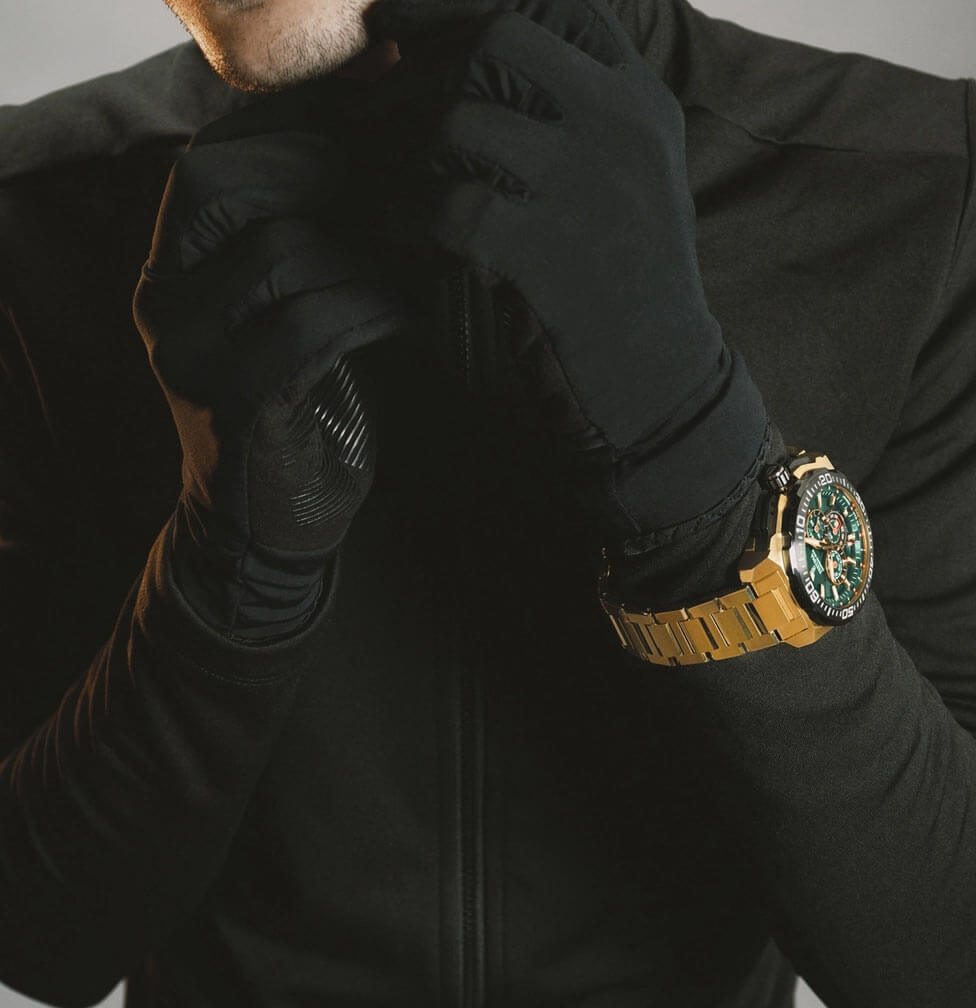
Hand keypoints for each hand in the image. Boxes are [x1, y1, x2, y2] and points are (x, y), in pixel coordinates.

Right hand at [133, 81, 409, 638]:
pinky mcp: (235, 403)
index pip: (208, 160)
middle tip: (392, 189)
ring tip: (413, 271)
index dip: (286, 127)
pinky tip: (404, 320)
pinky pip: (310, 325)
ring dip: (367, 255)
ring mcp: (190, 354)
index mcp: (173, 268)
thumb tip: (378, 155)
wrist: (268, 523)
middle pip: (220, 183)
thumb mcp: (292, 309)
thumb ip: (308, 239)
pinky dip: (371, 310)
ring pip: (281, 252)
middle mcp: (163, 302)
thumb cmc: (301, 405)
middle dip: (318, 170)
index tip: (364, 117)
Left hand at [366, 0, 767, 546]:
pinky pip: (452, 205)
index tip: (398, 18)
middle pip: (498, 38)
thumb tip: (471, 62)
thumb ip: (580, 111)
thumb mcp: (633, 174)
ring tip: (413, 189)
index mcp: (641, 98)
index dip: (458, 0)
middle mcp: (622, 124)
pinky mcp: (551, 252)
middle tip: (380, 109)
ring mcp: (589, 185)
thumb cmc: (631, 278)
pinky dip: (424, 223)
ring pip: (464, 119)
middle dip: (425, 71)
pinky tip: (432, 242)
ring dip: (417, 155)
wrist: (664, 378)